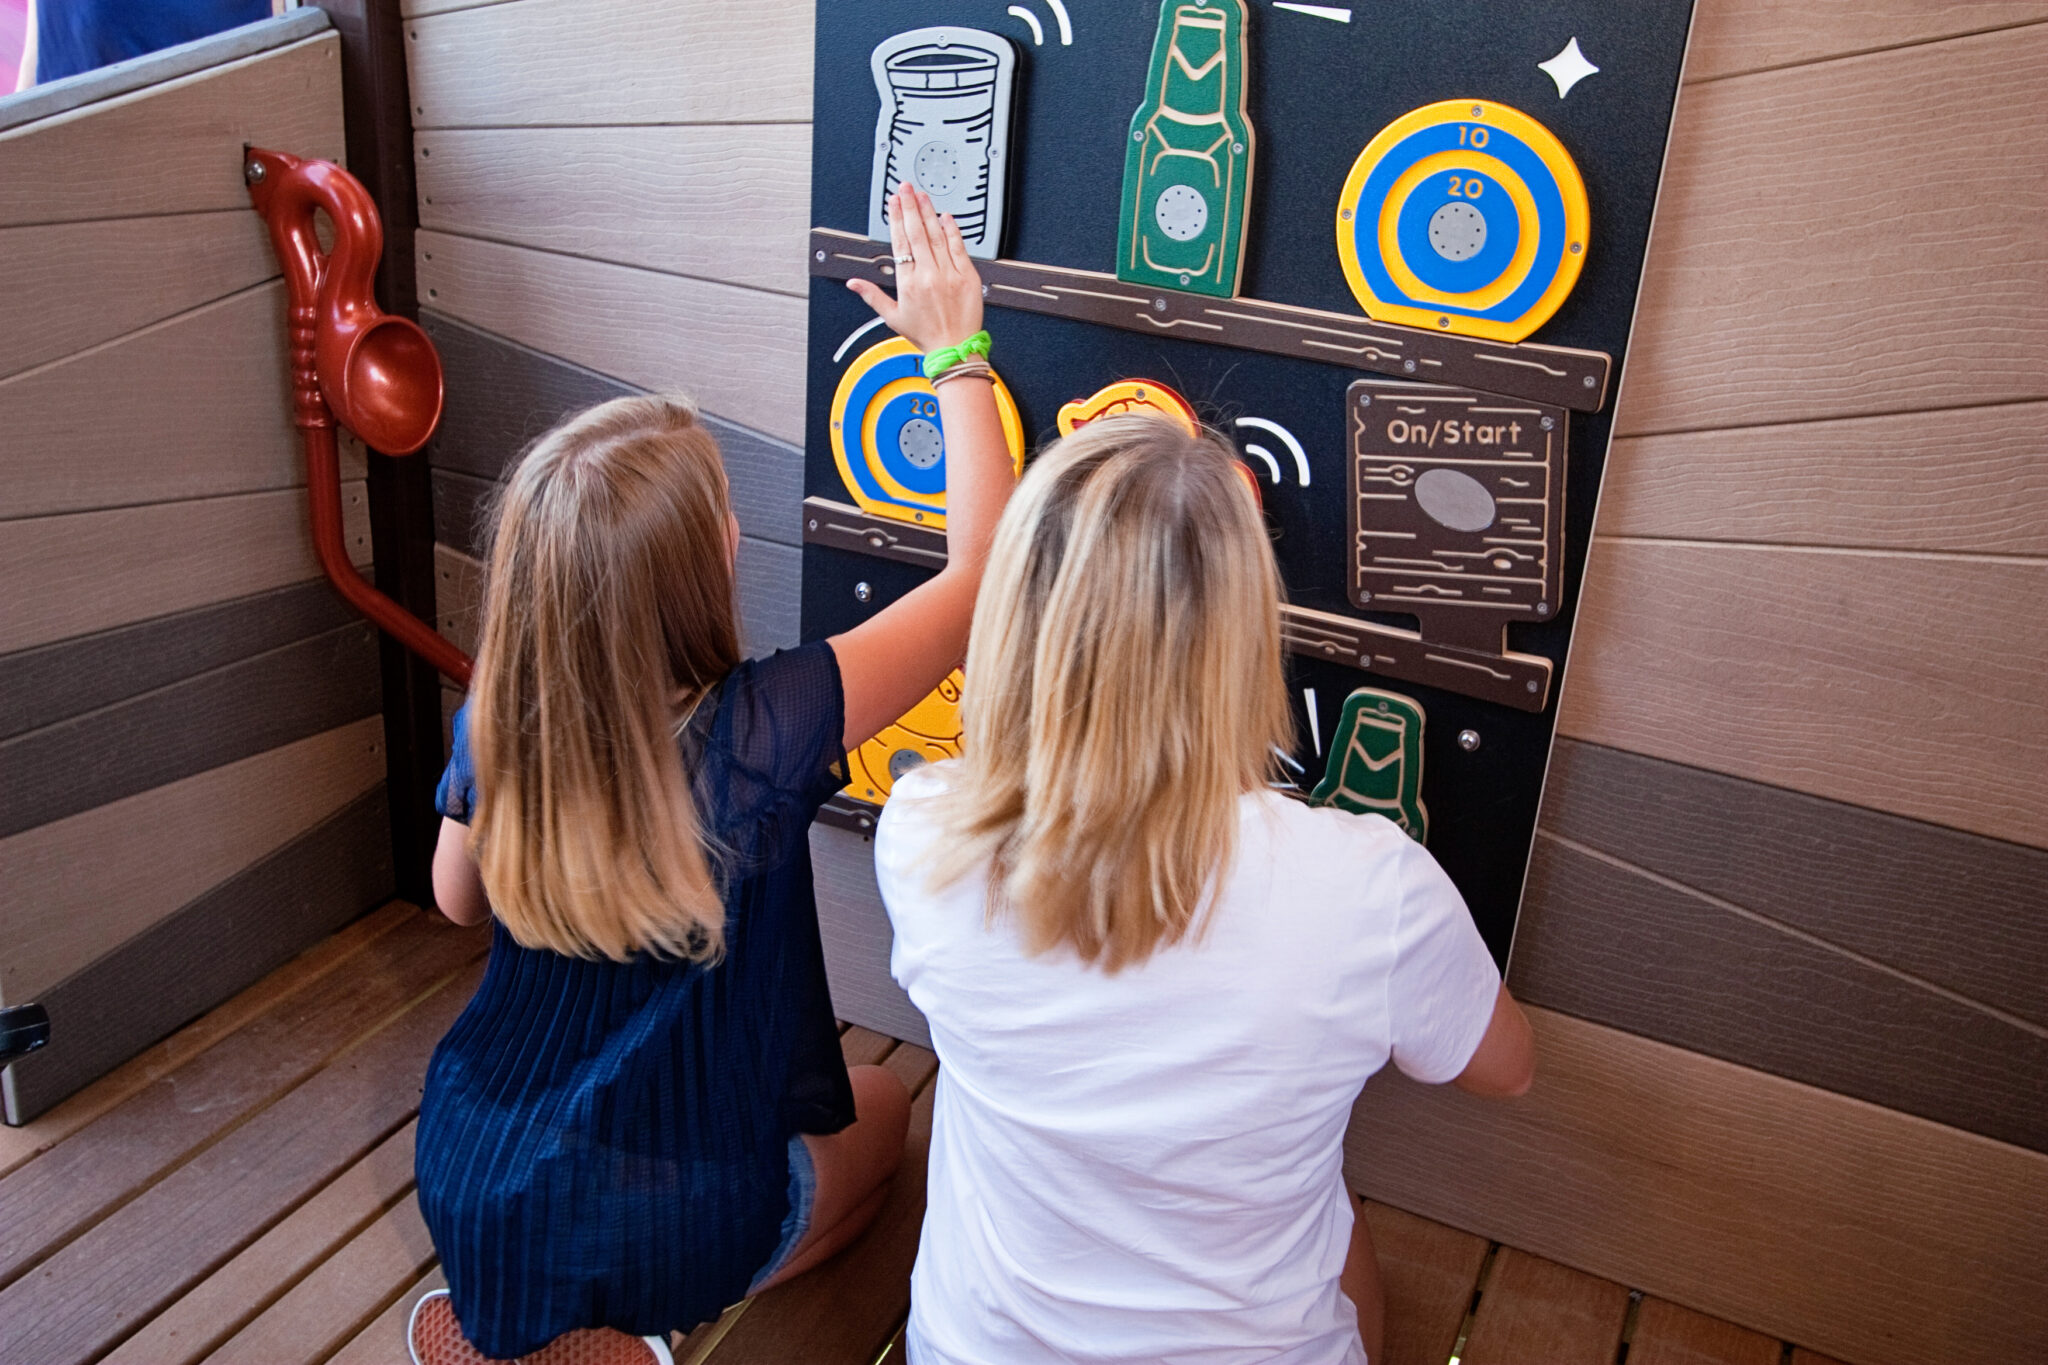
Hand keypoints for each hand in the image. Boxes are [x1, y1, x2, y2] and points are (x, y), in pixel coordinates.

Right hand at [848, 184, 984, 353]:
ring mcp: (948, 274)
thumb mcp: (892, 317)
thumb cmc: (927, 335)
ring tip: (922, 195)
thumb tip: (854, 283)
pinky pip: (958, 247)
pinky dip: (952, 230)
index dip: (896, 218)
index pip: (900, 242)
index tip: (894, 202)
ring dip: (928, 212)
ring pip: (936, 236)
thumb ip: (872, 295)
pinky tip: (946, 217)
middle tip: (906, 188)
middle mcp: (928, 276)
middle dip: (910, 206)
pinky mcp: (967, 276)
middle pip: (917, 232)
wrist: (954, 349)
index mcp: (908, 283)